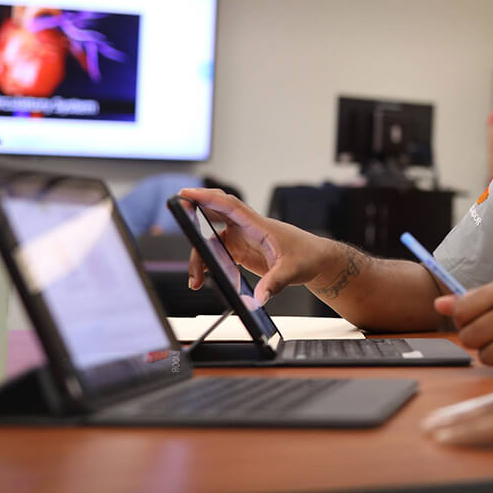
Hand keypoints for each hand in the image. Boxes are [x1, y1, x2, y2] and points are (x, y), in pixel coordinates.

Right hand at [179, 187, 339, 304]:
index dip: (206, 198)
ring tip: (194, 280)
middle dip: (193, 214)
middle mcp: (247, 228)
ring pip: (211, 240)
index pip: (228, 205)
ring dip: (199, 257)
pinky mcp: (241, 251)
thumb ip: (275, 283)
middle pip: (214, 216)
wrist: (317, 261)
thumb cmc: (308, 256)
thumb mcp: (293, 270)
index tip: (186, 193)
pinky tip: (203, 279)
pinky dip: (207, 265)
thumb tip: (259, 298)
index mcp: (258, 224)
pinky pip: (217, 253)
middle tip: (175, 211)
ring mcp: (243, 238)